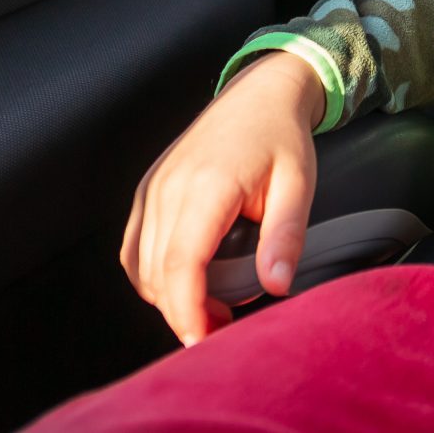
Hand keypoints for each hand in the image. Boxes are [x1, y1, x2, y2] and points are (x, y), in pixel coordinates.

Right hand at [118, 50, 326, 346]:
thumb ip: (286, 235)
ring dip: (168, 297)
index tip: (204, 340)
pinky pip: (135, 248)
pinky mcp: (148, 190)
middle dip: (184, 313)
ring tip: (210, 307)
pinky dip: (154, 275)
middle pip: (157, 274)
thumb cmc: (280, 136)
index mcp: (206, 186)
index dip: (187, 312)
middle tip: (223, 329)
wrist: (259, 92)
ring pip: (141, 266)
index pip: (182, 265)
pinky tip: (186, 282)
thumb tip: (277, 285)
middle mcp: (169, 188)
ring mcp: (152, 188)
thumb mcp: (298, 183)